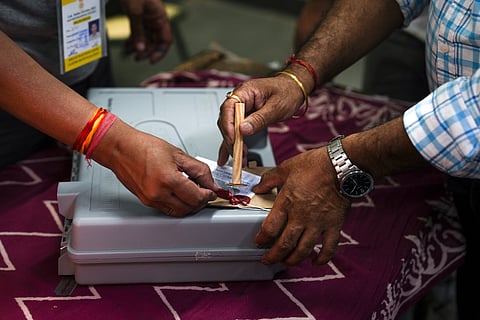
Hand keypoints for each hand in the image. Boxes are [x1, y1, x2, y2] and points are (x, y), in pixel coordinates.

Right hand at [94, 119, 218, 216]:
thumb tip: (210, 183)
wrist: (120, 148)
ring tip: (194, 192)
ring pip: (179, 212)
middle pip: (189, 208)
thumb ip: (198, 170)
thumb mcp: (178, 154)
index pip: (197, 197)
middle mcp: (158, 193)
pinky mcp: (146, 201)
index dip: (209, 195)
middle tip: (206, 192)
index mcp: (168, 179)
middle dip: (201, 201)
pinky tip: (181, 193)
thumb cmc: (144, 147)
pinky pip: (168, 209)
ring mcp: (151, 199)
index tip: (212, 191)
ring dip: (190, 205)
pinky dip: (179, 204)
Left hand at [121, 0, 171, 62]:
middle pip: (155, 41)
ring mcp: (146, 18)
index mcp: (160, 18)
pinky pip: (138, 32)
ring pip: (146, 38)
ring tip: (130, 53)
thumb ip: (138, 31)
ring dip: (139, 47)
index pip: (165, 40)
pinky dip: (133, 39)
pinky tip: (128, 45)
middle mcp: (155, 20)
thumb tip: (141, 48)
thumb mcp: (135, 12)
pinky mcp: (137, 16)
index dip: (160, 52)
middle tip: (138, 58)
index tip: (151, 60)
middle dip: (147, 51)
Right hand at [217, 75, 304, 165]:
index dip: (228, 125)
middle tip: (238, 153)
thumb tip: (242, 130)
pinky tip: (228, 155)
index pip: (228, 108)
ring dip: (233, 145)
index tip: (233, 139)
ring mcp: (241, 109)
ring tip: (239, 159)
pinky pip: (236, 131)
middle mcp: (240, 100)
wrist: (295, 89)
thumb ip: (259, 119)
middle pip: (226, 121)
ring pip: (230, 128)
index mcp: (245, 91)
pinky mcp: (245, 117)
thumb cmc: (287, 92)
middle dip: (231, 139)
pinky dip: (233, 143)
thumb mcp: (276, 107)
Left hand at [252, 147, 350, 265]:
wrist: (342, 166)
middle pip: (284, 244)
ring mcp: (318, 223)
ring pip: (303, 250)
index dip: (262, 239)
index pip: (270, 228)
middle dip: (274, 256)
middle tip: (268, 260)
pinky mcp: (334, 225)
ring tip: (286, 262)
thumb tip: (258, 187)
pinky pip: (329, 247)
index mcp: (287, 203)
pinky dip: (322, 258)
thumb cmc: (316, 165)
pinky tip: (316, 262)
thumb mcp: (287, 168)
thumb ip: (270, 179)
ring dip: (293, 260)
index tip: (259, 242)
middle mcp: (301, 217)